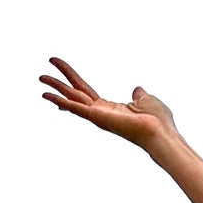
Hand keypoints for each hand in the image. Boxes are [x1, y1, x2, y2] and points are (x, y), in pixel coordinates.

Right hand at [39, 57, 177, 150]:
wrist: (162, 133)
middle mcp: (101, 113)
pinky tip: (46, 96)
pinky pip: (76, 108)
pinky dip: (61, 101)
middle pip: (74, 93)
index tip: (60, 69)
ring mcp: (98, 117)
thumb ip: (139, 94)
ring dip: (55, 88)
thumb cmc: (159, 121)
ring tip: (40, 77)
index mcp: (109, 108)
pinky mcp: (98, 118)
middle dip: (59, 82)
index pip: (85, 91)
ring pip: (72, 98)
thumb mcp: (147, 100)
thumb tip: (137, 89)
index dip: (72, 79)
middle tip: (42, 72)